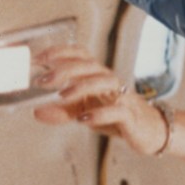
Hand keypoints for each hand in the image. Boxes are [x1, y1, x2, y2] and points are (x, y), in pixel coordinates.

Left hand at [32, 45, 167, 154]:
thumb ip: (62, 111)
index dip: (59, 52)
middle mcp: (109, 81)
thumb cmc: (115, 116)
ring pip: (105, 82)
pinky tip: (84, 119)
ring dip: (82, 86)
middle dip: (64, 69)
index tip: (37, 58)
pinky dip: (100, 113)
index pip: (80, 54)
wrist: (148, 132)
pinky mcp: (130, 116)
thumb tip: (36, 111)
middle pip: (89, 65)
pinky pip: (117, 110)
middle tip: (42, 81)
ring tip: (62, 96)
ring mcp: (122, 97)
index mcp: (97, 76)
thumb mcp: (85, 112)